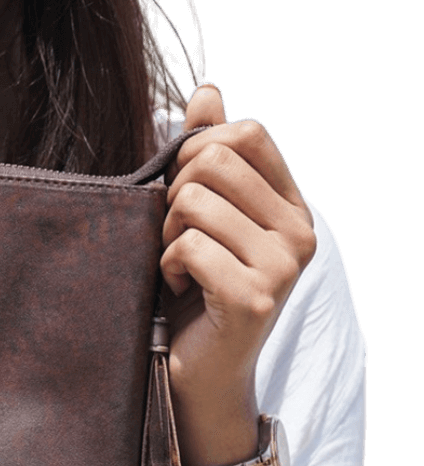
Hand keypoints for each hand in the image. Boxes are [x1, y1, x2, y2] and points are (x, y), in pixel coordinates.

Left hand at [162, 83, 315, 460]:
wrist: (199, 374)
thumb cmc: (193, 293)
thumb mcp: (201, 218)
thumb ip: (207, 155)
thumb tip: (206, 91)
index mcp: (291, 206)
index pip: (247, 132)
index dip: (197, 149)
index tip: (181, 190)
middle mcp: (299, 231)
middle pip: (215, 159)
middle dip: (174, 193)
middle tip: (174, 236)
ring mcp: (283, 265)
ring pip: (195, 201)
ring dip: (166, 234)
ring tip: (177, 266)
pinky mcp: (255, 297)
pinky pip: (189, 246)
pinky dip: (167, 266)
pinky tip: (179, 288)